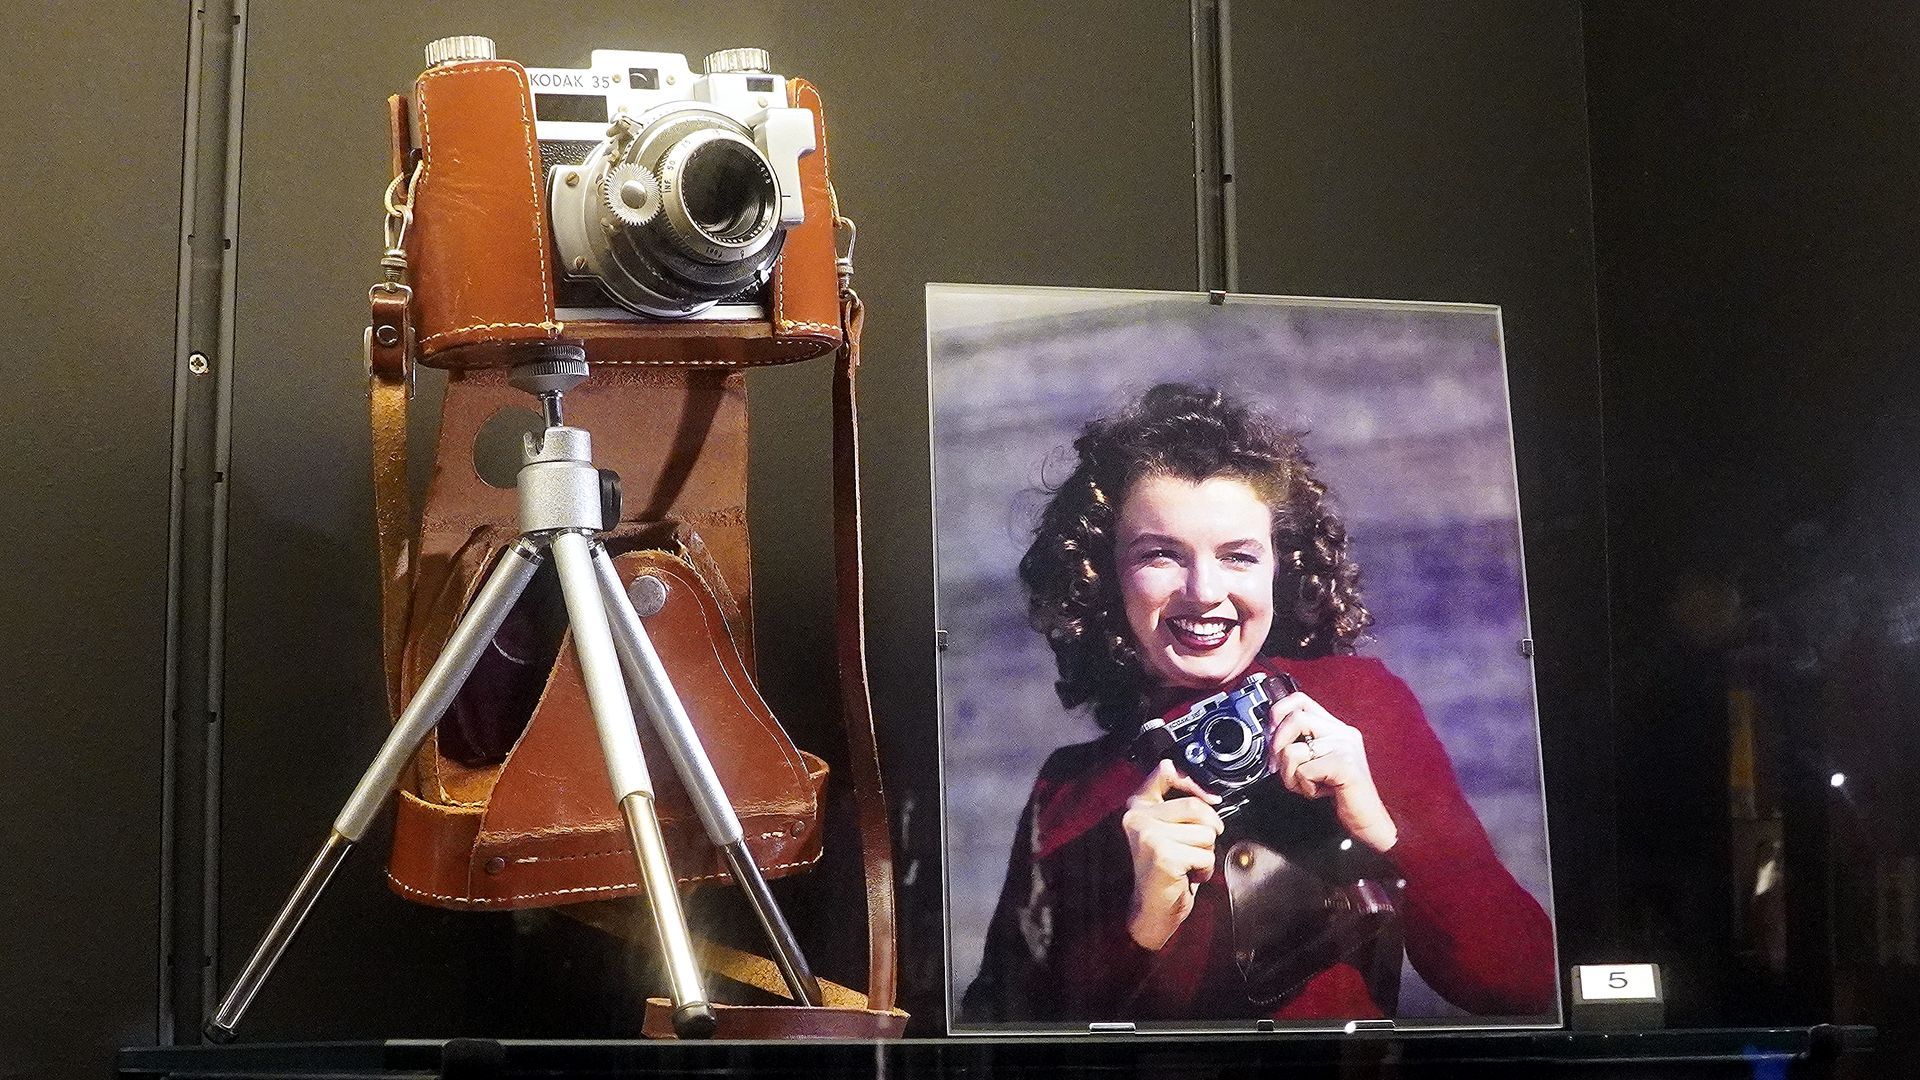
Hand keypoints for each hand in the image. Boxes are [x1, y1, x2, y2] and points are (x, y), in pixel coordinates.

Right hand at [1121, 759, 1223, 949]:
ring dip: (1205, 854)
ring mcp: (1148, 835)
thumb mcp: (1167, 830)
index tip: (1210, 798)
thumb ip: (1176, 804)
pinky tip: (1185, 876)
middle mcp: (1137, 817)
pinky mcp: (1163, 855)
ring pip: (1206, 833)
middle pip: (1197, 807)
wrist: (1151, 911)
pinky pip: (1205, 855)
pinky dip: (1203, 870)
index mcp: (1137, 806)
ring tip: (1185, 865)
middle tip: (1192, 849)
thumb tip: (1202, 788)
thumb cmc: (1165, 871)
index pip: (1166, 771)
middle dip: (1207, 831)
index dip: (1194, 782)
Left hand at [1266, 689, 1398, 851]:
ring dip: (1289, 774)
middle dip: (1277, 745)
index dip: (1278, 711)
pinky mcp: (1344, 764)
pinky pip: (1304, 771)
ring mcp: (1345, 746)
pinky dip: (1304, 787)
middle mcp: (1342, 732)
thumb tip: (1270, 733)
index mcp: (1335, 728)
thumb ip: (1302, 744)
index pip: (1300, 699)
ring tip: (1304, 785)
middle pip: (1294, 718)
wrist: (1368, 820)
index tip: (1271, 732)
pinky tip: (1318, 792)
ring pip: (1294, 750)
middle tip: (1279, 767)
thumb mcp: (1317, 762)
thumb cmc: (1340, 793)